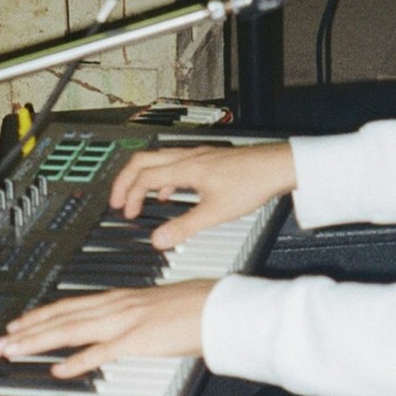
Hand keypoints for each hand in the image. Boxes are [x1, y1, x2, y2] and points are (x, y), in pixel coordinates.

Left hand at [0, 279, 215, 378]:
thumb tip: (121, 328)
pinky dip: (77, 360)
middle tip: (2, 340)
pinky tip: (59, 368)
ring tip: (14, 350)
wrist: (219, 308)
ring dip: (39, 341)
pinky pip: (101, 352)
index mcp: (119, 299)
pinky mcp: (137, 340)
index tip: (18, 324)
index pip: (69, 306)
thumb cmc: (196, 307)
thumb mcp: (154, 307)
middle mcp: (116, 306)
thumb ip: (133, 317)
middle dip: (27, 330)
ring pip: (71, 330)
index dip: (40, 316)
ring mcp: (124, 322)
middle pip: (61, 317)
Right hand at [110, 141, 295, 248]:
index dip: (129, 195)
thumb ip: (184, 227)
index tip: (125, 212)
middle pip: (142, 160)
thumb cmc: (252, 183)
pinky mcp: (208, 158)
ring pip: (158, 159)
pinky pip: (175, 163)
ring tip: (138, 196)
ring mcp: (198, 155)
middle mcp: (188, 157)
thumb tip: (159, 240)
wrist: (278, 166)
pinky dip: (164, 177)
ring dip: (143, 177)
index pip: (144, 177)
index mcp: (185, 168)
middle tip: (117, 198)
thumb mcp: (215, 213)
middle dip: (125, 180)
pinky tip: (171, 192)